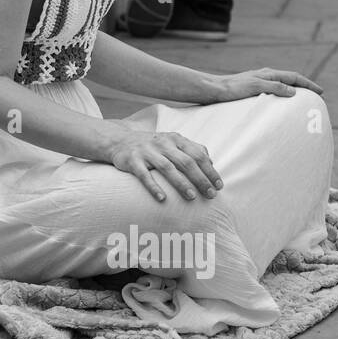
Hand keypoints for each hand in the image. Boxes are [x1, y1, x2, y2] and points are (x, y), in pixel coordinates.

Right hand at [105, 129, 221, 202]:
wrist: (119, 141)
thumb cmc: (152, 146)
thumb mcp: (172, 142)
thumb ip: (191, 149)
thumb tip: (211, 162)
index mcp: (175, 139)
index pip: (198, 154)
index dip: (210, 170)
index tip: (219, 186)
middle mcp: (163, 143)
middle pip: (186, 162)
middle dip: (200, 179)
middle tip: (210, 195)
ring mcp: (147, 151)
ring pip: (167, 168)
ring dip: (181, 183)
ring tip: (192, 197)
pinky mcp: (132, 160)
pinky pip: (144, 175)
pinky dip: (153, 187)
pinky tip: (162, 199)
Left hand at [209, 68, 322, 102]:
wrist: (214, 89)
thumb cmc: (233, 88)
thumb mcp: (256, 87)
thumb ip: (274, 87)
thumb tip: (294, 92)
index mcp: (269, 74)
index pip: (294, 77)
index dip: (308, 84)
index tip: (320, 92)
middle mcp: (265, 75)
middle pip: (290, 79)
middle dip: (303, 86)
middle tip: (315, 96)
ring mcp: (259, 81)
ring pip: (282, 84)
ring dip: (293, 90)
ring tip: (301, 100)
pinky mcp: (252, 88)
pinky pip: (273, 90)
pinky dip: (282, 94)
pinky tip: (280, 103)